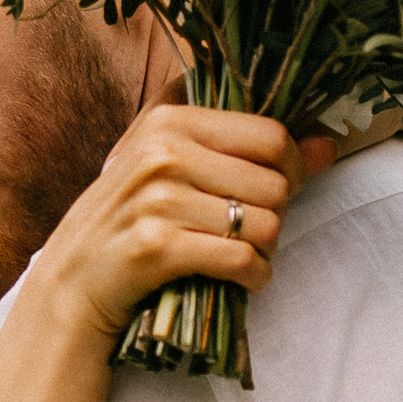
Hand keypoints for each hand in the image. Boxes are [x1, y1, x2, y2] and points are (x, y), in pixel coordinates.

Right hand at [33, 103, 322, 344]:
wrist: (73, 282)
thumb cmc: (132, 220)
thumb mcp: (176, 168)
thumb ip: (248, 150)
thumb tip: (330, 145)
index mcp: (170, 120)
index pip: (270, 136)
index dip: (292, 168)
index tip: (276, 190)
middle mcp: (163, 152)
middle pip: (274, 184)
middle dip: (274, 217)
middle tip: (247, 232)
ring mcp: (157, 199)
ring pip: (264, 226)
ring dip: (264, 252)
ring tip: (238, 256)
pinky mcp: (157, 248)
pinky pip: (242, 262)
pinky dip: (253, 278)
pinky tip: (239, 280)